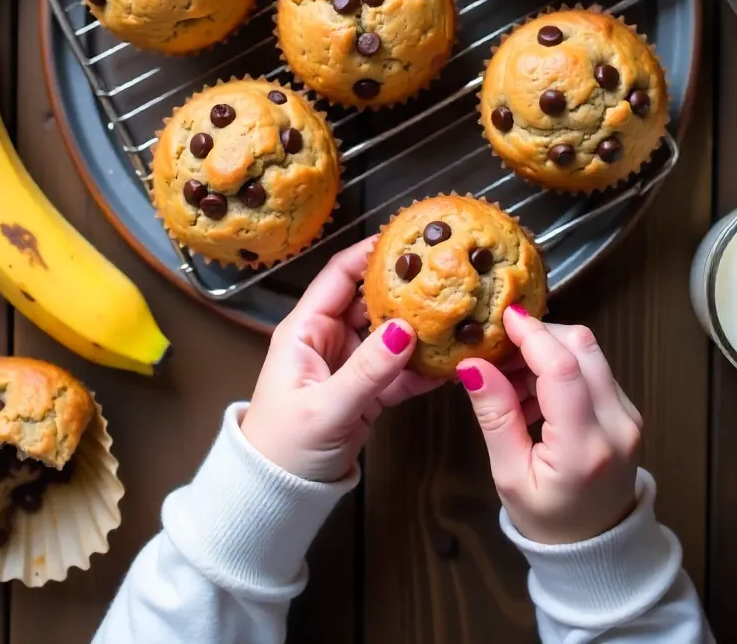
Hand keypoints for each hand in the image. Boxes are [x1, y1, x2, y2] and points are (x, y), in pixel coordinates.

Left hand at [241, 238, 437, 482]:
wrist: (278, 495)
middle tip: (446, 273)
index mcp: (306, 329)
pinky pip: (400, 370)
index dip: (371, 253)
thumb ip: (366, 370)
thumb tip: (404, 330)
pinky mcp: (367, 391)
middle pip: (372, 300)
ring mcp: (350, 364)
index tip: (407, 240)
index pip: (340, 275)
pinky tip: (451, 362)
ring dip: (421, 328)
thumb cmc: (283, 448)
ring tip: (458, 313)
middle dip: (406, 287)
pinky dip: (423, 367)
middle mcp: (329, 338)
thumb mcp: (325, 407)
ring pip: (391, 334)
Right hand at [458, 307, 641, 544]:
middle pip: (583, 347)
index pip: (562, 369)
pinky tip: (535, 390)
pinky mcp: (628, 410)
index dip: (532, 335)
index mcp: (584, 447)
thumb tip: (472, 365)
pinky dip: (563, 364)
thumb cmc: (548, 519)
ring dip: (550, 349)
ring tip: (513, 377)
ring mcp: (629, 415)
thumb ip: (496, 416)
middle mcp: (617, 424)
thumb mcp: (510, 475)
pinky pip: (595, 368)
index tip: (503, 317)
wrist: (598, 548)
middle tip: (502, 350)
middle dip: (540, 335)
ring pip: (591, 352)